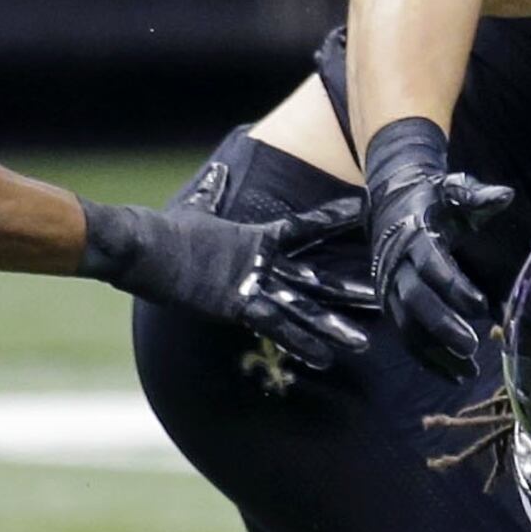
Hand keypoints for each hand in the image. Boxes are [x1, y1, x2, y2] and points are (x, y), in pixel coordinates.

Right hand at [78, 194, 375, 370]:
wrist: (141, 245)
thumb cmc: (164, 230)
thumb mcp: (195, 208)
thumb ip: (213, 191)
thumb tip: (219, 171)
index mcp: (255, 238)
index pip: (308, 226)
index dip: (337, 218)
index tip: (368, 210)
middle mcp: (262, 261)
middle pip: (317, 274)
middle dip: (353, 285)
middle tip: (389, 291)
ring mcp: (252, 284)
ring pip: (304, 306)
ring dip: (335, 324)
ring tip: (366, 341)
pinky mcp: (237, 305)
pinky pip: (276, 328)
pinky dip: (300, 344)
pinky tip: (325, 360)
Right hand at [361, 119, 519, 377]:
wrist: (390, 204)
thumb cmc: (432, 199)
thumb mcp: (452, 189)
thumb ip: (476, 195)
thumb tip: (505, 195)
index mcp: (413, 235)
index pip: (431, 264)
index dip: (453, 286)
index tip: (481, 305)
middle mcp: (396, 265)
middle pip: (414, 301)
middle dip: (442, 325)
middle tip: (472, 346)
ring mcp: (389, 289)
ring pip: (408, 326)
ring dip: (436, 351)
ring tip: (467, 371)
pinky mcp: (390, 306)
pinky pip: (407, 338)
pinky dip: (428, 359)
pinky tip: (455, 374)